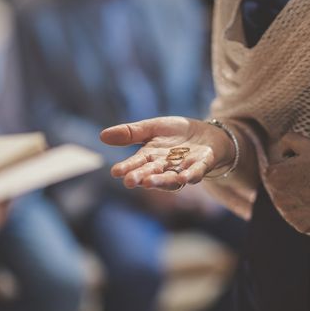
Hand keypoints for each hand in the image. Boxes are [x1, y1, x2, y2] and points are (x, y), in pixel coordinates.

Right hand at [100, 117, 234, 190]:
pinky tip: (183, 178)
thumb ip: (131, 133)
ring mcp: (184, 168)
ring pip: (171, 178)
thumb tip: (102, 136)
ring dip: (161, 181)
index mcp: (151, 157)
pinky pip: (196, 173)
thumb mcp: (152, 128)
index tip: (115, 172)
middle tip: (129, 181)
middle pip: (152, 173)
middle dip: (141, 177)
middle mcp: (166, 167)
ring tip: (149, 183)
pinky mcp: (202, 165)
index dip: (127, 168)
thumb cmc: (177, 134)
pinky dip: (190, 176)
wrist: (207, 134)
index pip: (137, 163)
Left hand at [265, 133, 309, 232]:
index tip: (304, 168)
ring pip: (288, 205)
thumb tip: (281, 150)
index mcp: (273, 177)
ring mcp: (288, 214)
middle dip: (291, 184)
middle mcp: (276, 198)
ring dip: (297, 199)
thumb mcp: (307, 144)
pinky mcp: (301, 226)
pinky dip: (307, 213)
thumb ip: (287, 140)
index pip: (274, 172)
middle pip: (279, 189)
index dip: (289, 168)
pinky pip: (299, 218)